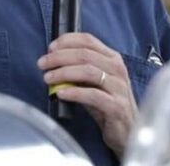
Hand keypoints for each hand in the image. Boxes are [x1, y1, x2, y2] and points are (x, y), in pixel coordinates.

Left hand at [37, 33, 137, 157]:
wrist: (126, 130)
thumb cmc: (106, 103)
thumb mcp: (93, 81)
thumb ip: (78, 69)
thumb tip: (52, 60)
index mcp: (112, 58)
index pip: (88, 40)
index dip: (67, 41)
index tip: (50, 48)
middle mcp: (117, 69)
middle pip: (85, 54)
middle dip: (59, 57)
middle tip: (42, 63)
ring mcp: (119, 87)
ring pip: (88, 71)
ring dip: (64, 72)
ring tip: (48, 78)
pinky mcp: (116, 106)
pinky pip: (93, 95)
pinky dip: (74, 92)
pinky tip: (60, 94)